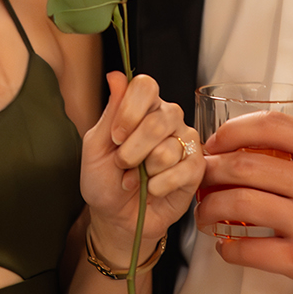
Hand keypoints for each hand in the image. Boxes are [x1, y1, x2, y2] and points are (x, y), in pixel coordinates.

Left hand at [81, 72, 203, 268]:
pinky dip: (159, 185)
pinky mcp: (196, 168)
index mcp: (143, 107)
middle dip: (133, 149)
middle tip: (122, 163)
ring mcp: (185, 142)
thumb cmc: (105, 181)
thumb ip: (110, 112)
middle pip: (159, 118)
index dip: (130, 110)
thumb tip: (116, 75)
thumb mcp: (96, 147)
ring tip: (136, 179)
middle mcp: (168, 119)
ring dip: (144, 171)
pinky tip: (152, 189)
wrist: (116, 217)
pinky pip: (182, 171)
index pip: (146, 86)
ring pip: (168, 148)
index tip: (116, 136)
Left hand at [198, 115, 292, 293]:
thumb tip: (257, 151)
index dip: (231, 131)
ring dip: (208, 209)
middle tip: (199, 179)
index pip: (269, 125)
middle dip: (209, 172)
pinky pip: (249, 250)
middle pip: (242, 165)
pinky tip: (225, 248)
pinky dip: (228, 249)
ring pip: (238, 205)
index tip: (215, 143)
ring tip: (203, 214)